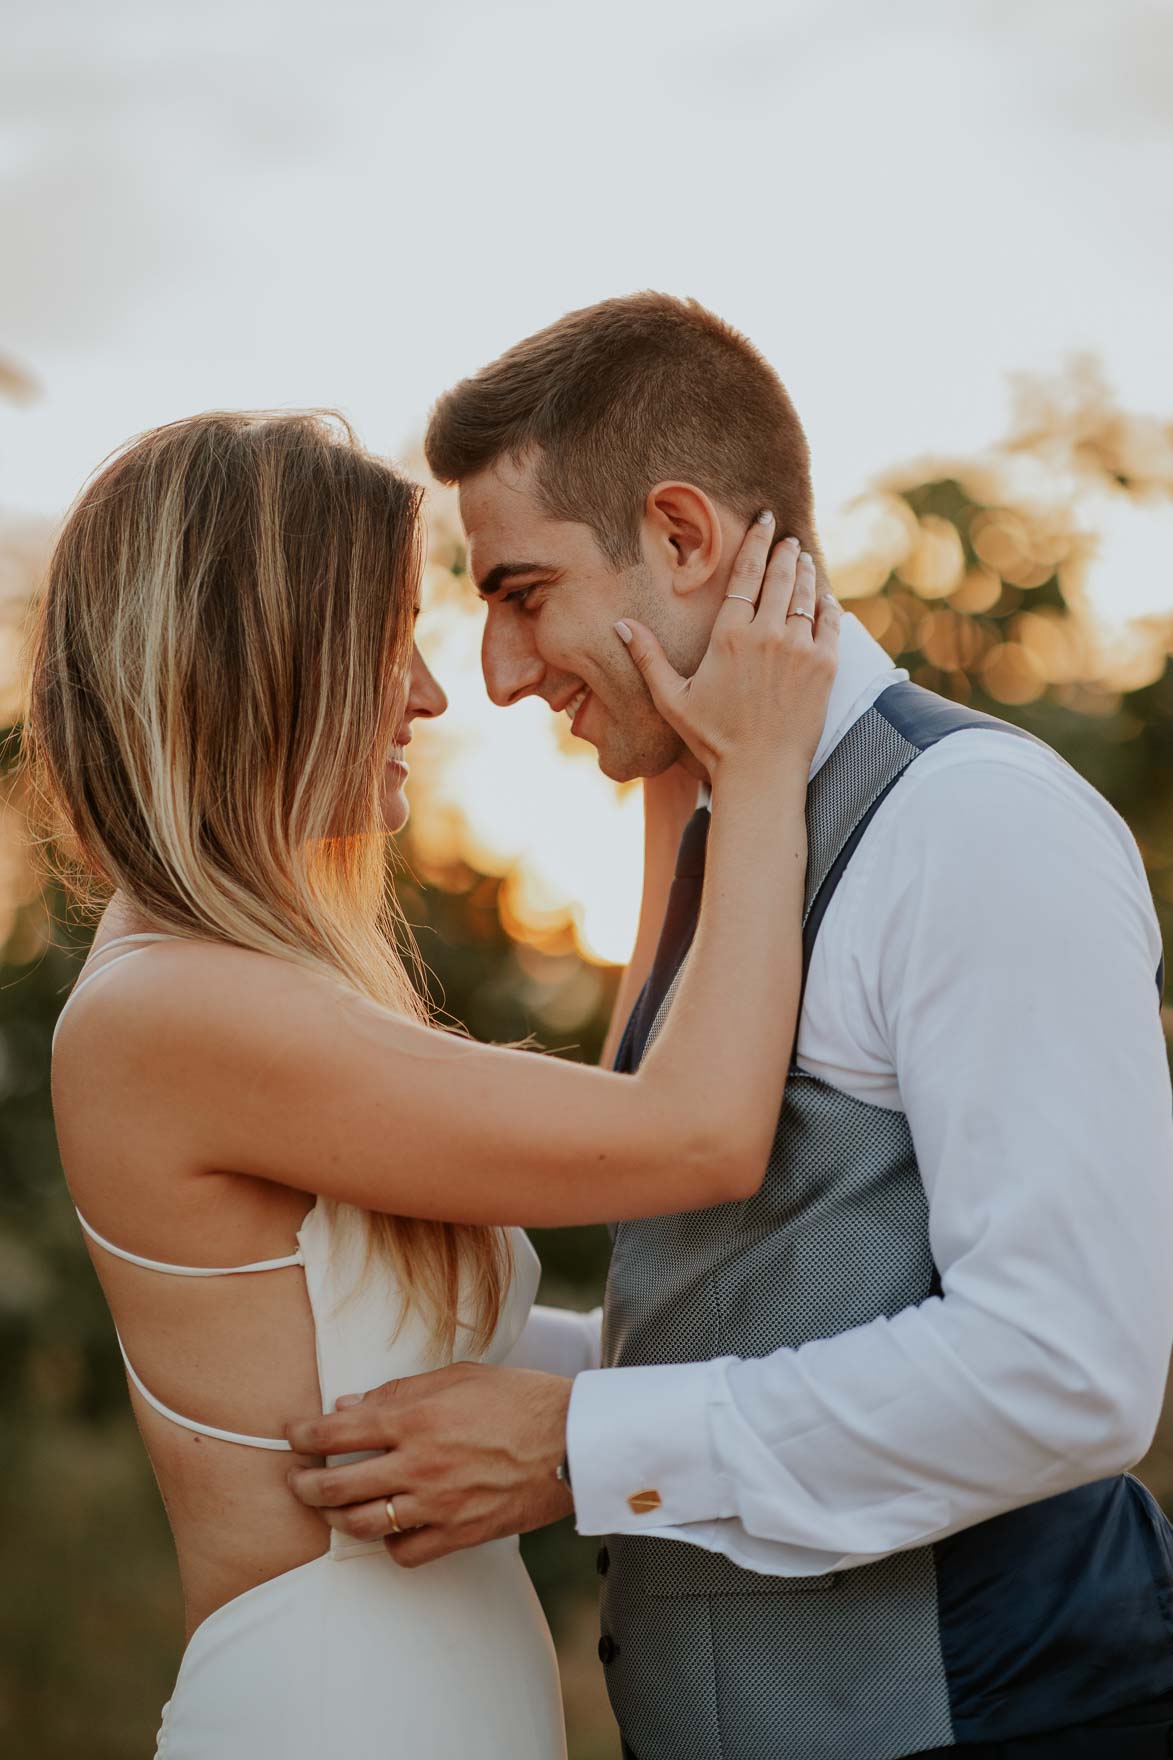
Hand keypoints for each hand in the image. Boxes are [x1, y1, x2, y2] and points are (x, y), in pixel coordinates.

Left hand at [285, 1363, 573, 1568]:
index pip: (338, 1431)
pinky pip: (406, 1552)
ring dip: (337, 1518)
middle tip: (296, 1480)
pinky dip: (390, 1544)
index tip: (291, 1435)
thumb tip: (350, 1405)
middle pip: (338, 1486)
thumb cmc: (519, 1399)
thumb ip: (400, 1392)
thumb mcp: (458, 1377)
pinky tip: (390, 1529)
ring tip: (331, 1509)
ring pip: (363, 1525)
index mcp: (414, 1420)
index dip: (304, 1434)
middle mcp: (417, 1466)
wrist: (571, 1441)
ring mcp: (437, 1505)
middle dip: (305, 1484)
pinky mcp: (459, 1534)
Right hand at [616, 519, 839, 787]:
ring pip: (805, 595)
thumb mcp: (673, 698)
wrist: (761, 771)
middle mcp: (767, 634)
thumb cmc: (713, 738)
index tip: (763, 522)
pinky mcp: (825, 666)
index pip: (745, 575)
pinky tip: (824, 595)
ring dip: (805, 572)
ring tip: (803, 558)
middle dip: (783, 552)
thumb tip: (620, 625)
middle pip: (779, 577)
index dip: (755, 543)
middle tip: (786, 537)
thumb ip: (648, 657)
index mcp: (729, 636)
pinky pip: (830, 622)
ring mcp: (800, 648)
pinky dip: (827, 603)